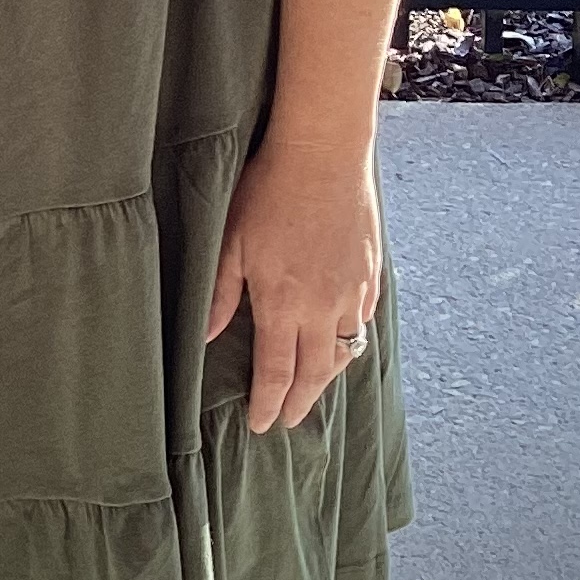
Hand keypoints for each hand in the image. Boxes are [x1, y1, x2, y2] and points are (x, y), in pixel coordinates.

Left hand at [206, 132, 383, 436]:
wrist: (323, 154)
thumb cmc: (268, 192)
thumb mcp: (230, 242)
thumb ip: (220, 294)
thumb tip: (208, 337)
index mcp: (284, 305)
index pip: (277, 373)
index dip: (270, 404)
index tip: (263, 425)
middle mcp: (324, 308)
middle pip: (315, 373)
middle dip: (300, 402)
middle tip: (289, 421)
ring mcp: (353, 291)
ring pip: (345, 352)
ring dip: (327, 376)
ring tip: (313, 389)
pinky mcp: (371, 274)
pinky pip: (364, 321)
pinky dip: (352, 340)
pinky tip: (342, 342)